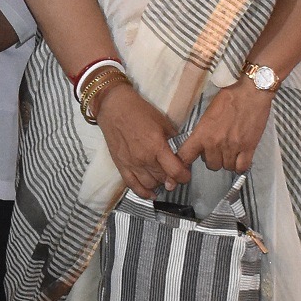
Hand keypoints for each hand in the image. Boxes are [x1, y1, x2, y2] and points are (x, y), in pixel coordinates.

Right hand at [95, 80, 188, 199]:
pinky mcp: (121, 166)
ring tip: (163, 178)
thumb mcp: (162, 121)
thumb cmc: (139, 111)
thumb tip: (181, 152)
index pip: (176, 171)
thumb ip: (173, 139)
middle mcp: (144, 158)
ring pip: (151, 184)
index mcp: (157, 146)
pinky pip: (133, 186)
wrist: (114, 107)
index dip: (184, 176)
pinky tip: (152, 193)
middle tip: (176, 173)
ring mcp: (131, 164)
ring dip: (160, 184)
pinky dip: (144, 192)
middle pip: (164, 179)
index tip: (186, 174)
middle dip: (173, 178)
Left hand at [175, 78, 273, 175]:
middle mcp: (215, 143)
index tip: (189, 161)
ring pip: (226, 167)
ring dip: (227, 161)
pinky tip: (240, 157)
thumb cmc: (229, 98)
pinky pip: (241, 167)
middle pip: (210, 165)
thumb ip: (202, 131)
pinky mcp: (248, 148)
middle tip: (218, 147)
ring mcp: (232, 147)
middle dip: (214, 158)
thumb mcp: (208, 113)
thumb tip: (199, 143)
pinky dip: (240, 165)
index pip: (185, 156)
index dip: (185, 161)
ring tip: (231, 150)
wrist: (251, 92)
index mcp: (202, 133)